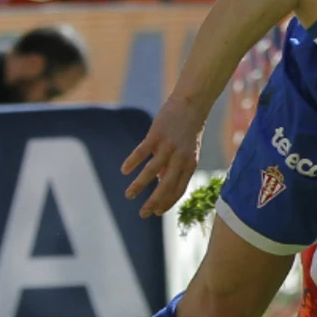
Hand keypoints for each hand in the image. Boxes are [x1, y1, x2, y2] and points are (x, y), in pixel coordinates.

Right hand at [120, 93, 206, 217]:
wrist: (192, 103)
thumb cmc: (189, 128)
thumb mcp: (188, 150)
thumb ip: (176, 167)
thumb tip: (160, 181)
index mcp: (189, 165)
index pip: (178, 190)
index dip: (167, 203)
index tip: (156, 212)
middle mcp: (180, 159)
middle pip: (165, 187)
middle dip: (153, 203)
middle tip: (142, 214)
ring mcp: (168, 147)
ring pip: (151, 172)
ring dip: (138, 186)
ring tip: (128, 195)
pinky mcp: (156, 135)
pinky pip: (142, 153)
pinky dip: (132, 162)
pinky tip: (124, 170)